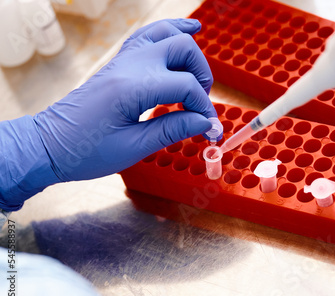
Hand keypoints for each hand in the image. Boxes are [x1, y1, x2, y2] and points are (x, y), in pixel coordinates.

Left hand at [0, 19, 216, 210]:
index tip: (209, 129)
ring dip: (190, 50)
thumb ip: (172, 130)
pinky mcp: (120, 63)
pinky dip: (171, 32)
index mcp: (132, 87)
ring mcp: (123, 60)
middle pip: (182, 48)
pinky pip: (149, 36)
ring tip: (202, 74)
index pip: (185, 86)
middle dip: (201, 75)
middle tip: (201, 104)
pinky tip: (188, 30)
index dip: (204, 108)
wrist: (50, 145)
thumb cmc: (86, 151)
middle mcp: (129, 65)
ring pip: (166, 33)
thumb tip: (205, 123)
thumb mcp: (133, 147)